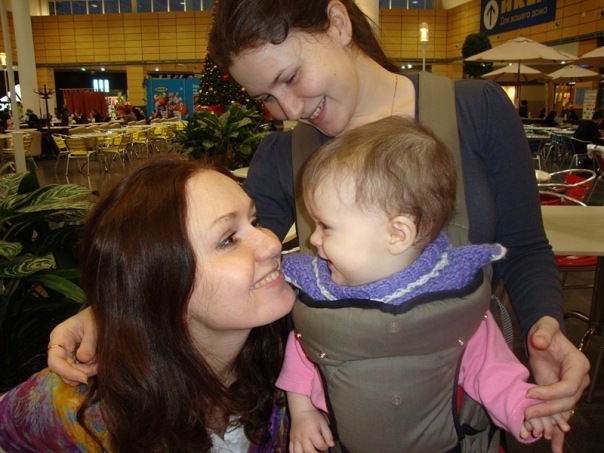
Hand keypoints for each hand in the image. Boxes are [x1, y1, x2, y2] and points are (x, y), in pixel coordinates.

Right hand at [47, 307, 98, 384]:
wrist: (100, 315)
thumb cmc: (94, 317)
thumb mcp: (93, 326)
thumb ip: (89, 343)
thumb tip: (84, 359)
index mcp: (59, 336)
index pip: (55, 361)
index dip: (67, 372)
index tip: (84, 378)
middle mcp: (60, 348)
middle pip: (63, 371)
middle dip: (81, 372)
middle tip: (98, 367)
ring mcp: (67, 355)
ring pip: (72, 373)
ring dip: (87, 372)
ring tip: (100, 361)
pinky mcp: (76, 359)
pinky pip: (80, 370)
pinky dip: (90, 369)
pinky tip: (99, 362)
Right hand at [287, 393, 333, 452]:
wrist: (300, 410)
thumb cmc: (313, 416)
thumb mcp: (323, 423)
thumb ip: (328, 434)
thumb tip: (331, 445)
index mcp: (312, 432)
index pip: (320, 445)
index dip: (325, 447)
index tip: (325, 444)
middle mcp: (303, 436)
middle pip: (309, 452)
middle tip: (319, 451)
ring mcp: (295, 439)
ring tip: (310, 452)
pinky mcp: (290, 439)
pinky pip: (291, 450)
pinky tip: (302, 452)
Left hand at [524, 316, 589, 450]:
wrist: (544, 336)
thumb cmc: (545, 331)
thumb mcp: (544, 327)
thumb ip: (543, 332)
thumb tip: (539, 341)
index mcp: (578, 366)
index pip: (569, 386)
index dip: (551, 392)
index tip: (530, 392)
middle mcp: (578, 380)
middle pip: (567, 402)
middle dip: (547, 409)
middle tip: (527, 412)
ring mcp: (570, 390)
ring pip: (563, 411)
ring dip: (548, 420)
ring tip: (531, 427)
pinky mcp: (559, 395)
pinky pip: (560, 414)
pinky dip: (557, 430)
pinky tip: (553, 445)